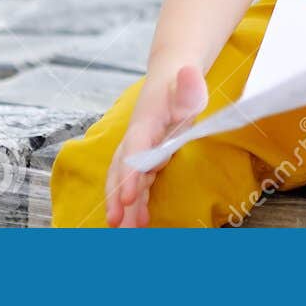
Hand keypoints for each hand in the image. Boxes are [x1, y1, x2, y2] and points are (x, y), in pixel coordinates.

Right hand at [104, 62, 207, 227]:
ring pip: (125, 181)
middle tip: (116, 222)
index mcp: (145, 121)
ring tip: (125, 233)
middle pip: (122, 169)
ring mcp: (138, 150)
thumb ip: (189, 83)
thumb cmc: (182, 83)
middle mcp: (136, 137)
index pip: (135, 148)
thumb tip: (189, 72)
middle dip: (117, 196)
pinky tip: (141, 222)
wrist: (170, 77)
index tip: (129, 196)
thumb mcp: (190, 82)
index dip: (131, 173)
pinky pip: (137, 184)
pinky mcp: (145, 158)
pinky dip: (136, 203)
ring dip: (124, 207)